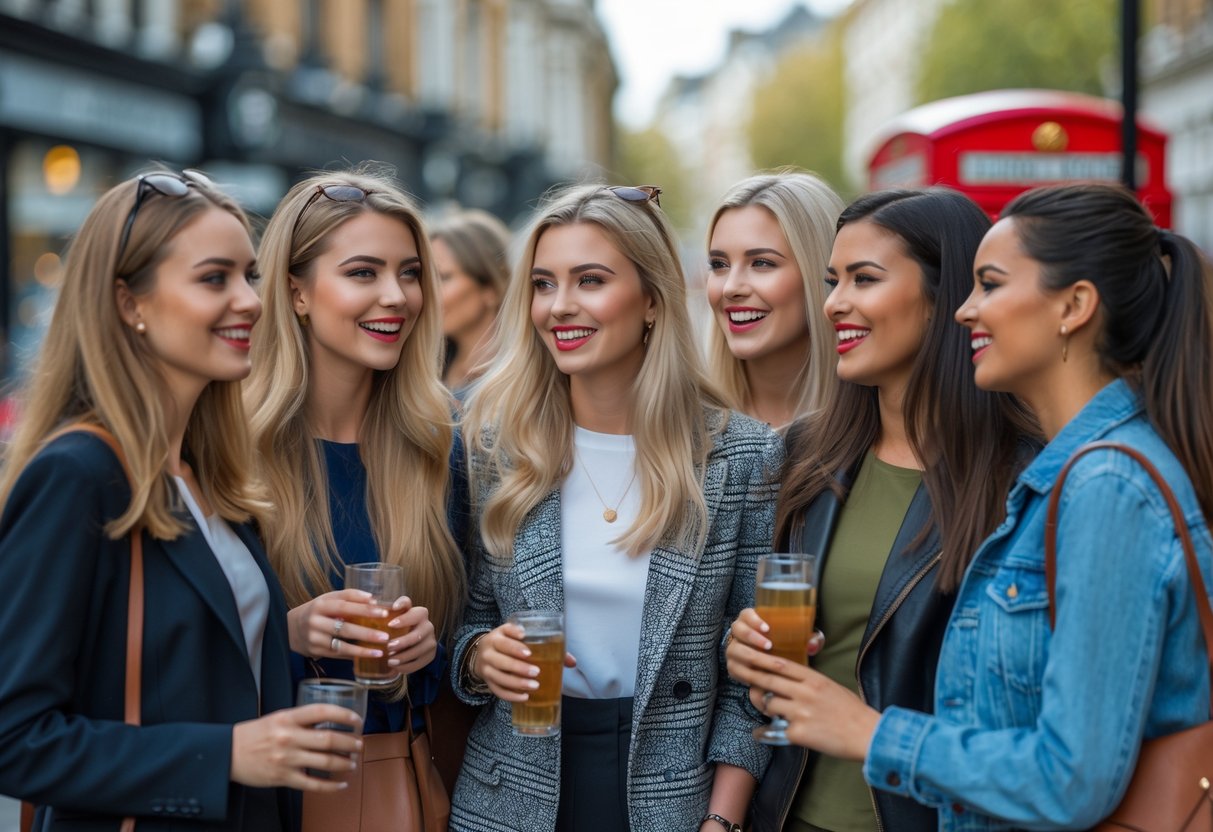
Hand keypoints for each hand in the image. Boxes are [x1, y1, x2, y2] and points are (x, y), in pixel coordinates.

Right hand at [230, 704, 362, 791]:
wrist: (227, 754)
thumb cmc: (254, 734)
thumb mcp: (277, 718)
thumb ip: (300, 720)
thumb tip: (330, 722)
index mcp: (287, 718)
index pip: (322, 712)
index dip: (344, 715)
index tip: (357, 720)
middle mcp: (288, 737)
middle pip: (329, 739)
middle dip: (350, 743)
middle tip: (359, 745)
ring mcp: (286, 759)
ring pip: (325, 762)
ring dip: (344, 763)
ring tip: (352, 763)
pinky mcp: (283, 778)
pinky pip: (313, 784)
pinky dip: (331, 786)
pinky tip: (340, 784)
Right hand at [287, 589, 390, 659]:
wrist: (291, 627)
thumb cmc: (317, 611)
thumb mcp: (328, 599)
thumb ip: (349, 597)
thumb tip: (374, 600)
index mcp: (320, 605)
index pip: (344, 606)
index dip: (364, 609)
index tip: (383, 612)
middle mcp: (315, 622)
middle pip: (344, 628)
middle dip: (367, 633)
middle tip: (386, 636)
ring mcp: (314, 638)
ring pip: (342, 645)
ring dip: (363, 649)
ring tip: (380, 651)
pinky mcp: (316, 651)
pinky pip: (338, 654)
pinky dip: (354, 655)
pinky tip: (368, 655)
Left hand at [385, 599, 437, 674]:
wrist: (415, 642)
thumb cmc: (400, 626)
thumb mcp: (396, 616)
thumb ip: (388, 609)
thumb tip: (372, 602)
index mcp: (420, 613)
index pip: (416, 612)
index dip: (404, 618)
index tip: (390, 623)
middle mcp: (428, 626)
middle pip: (418, 634)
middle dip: (403, 641)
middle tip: (388, 647)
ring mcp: (431, 641)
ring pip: (419, 650)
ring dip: (404, 656)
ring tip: (390, 661)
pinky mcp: (431, 654)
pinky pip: (420, 662)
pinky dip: (407, 666)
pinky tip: (396, 667)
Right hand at [471, 622, 576, 701]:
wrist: (482, 653)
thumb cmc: (508, 643)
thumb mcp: (519, 637)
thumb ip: (544, 644)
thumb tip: (571, 661)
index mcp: (497, 636)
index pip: (505, 640)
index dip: (516, 646)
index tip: (529, 652)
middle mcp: (488, 651)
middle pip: (501, 660)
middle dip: (519, 667)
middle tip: (536, 672)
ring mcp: (486, 668)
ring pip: (500, 677)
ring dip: (517, 682)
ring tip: (534, 686)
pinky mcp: (487, 682)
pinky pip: (497, 691)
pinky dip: (511, 695)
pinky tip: (524, 697)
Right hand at [726, 608, 823, 698]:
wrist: (770, 663)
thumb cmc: (782, 645)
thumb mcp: (794, 638)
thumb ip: (807, 638)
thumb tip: (813, 644)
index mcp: (750, 620)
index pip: (745, 614)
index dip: (754, 620)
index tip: (767, 628)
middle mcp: (738, 633)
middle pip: (737, 630)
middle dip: (752, 637)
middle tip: (769, 645)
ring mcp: (733, 649)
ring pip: (734, 650)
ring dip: (750, 655)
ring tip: (766, 661)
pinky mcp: (733, 666)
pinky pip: (734, 668)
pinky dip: (745, 672)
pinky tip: (758, 674)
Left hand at [732, 647, 878, 760]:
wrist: (867, 735)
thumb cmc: (851, 711)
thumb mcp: (830, 686)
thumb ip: (808, 681)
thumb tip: (786, 678)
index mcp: (814, 679)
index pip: (780, 664)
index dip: (760, 658)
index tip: (748, 655)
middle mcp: (805, 693)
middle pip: (768, 680)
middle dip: (750, 676)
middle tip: (739, 673)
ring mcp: (801, 713)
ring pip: (768, 703)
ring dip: (764, 705)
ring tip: (769, 709)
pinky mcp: (799, 733)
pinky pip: (775, 729)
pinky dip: (767, 731)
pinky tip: (762, 733)